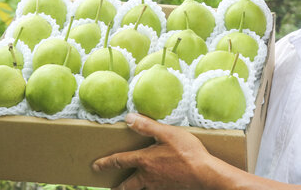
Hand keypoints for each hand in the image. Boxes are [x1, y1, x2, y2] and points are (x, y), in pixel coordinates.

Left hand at [92, 113, 215, 189]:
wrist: (204, 174)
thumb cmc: (187, 152)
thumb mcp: (167, 133)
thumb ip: (147, 126)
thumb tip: (128, 118)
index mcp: (144, 161)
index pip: (120, 161)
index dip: (106, 163)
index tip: (95, 166)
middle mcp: (148, 177)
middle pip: (127, 185)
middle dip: (118, 187)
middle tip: (112, 188)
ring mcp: (158, 186)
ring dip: (133, 189)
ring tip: (131, 188)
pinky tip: (155, 186)